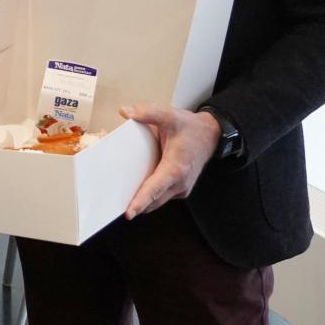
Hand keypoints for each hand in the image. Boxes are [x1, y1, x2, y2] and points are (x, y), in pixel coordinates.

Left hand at [120, 103, 220, 219]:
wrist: (212, 134)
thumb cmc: (191, 127)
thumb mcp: (170, 115)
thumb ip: (148, 112)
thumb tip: (125, 112)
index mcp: (176, 168)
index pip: (155, 189)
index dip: (141, 201)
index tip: (129, 213)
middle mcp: (180, 183)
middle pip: (154, 200)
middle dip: (135, 205)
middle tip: (113, 206)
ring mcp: (182, 188)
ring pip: (158, 201)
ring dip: (143, 202)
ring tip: (121, 201)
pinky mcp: (181, 188)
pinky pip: (162, 196)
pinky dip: (150, 196)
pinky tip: (136, 189)